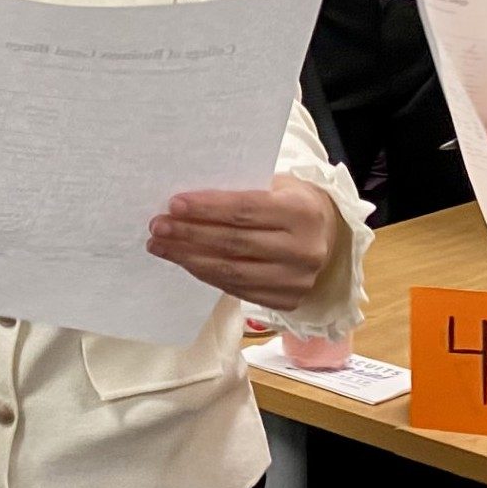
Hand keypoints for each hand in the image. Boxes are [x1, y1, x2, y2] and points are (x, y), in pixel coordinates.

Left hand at [146, 174, 340, 310]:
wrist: (329, 237)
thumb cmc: (291, 202)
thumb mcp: (276, 186)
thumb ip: (240, 191)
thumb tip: (184, 201)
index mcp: (302, 212)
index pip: (245, 210)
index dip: (206, 208)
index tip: (173, 204)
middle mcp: (304, 249)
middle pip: (233, 242)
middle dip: (189, 234)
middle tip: (157, 226)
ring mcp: (297, 280)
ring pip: (231, 271)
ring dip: (188, 258)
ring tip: (160, 246)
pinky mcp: (287, 301)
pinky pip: (236, 289)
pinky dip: (205, 274)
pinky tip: (184, 261)